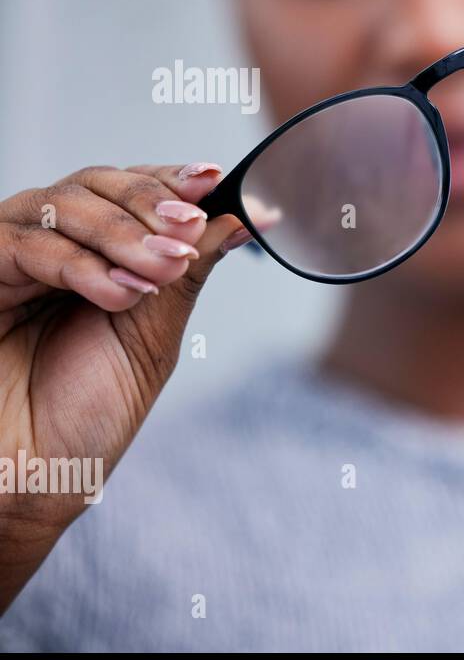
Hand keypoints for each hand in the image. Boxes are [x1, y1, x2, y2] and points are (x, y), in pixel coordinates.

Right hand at [0, 162, 244, 611]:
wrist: (30, 480)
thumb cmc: (84, 415)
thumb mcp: (151, 336)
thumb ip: (187, 271)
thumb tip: (244, 215)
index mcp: (95, 255)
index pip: (131, 190)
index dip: (171, 179)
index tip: (216, 178)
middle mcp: (48, 246)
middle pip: (96, 184)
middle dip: (151, 202)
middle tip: (189, 227)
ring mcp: (8, 259)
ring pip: (63, 204)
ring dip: (124, 233)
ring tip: (160, 271)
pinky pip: (25, 246)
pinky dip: (81, 265)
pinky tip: (119, 294)